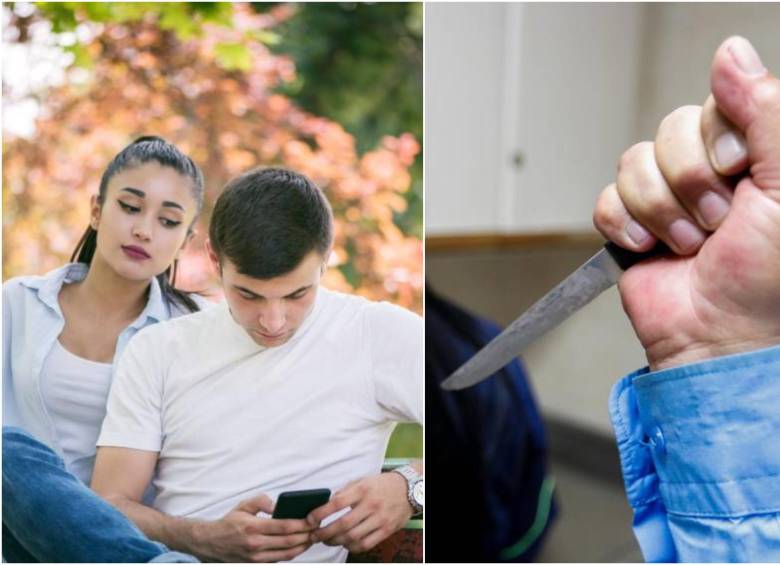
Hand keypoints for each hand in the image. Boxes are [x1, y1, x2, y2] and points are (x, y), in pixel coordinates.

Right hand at [191, 493, 315, 561]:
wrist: (211, 542)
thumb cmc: (230, 521)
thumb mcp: (243, 505)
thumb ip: (261, 501)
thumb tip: (277, 505)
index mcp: (253, 527)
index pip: (284, 526)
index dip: (302, 524)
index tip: (313, 519)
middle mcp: (255, 544)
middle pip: (289, 542)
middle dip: (307, 535)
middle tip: (318, 528)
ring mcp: (256, 557)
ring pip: (286, 554)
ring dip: (302, 547)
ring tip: (312, 538)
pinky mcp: (256, 564)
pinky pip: (278, 560)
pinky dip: (292, 554)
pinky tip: (299, 545)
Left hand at [306, 473, 411, 553]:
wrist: (407, 489)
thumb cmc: (380, 485)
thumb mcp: (362, 481)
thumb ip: (345, 492)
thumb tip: (326, 504)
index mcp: (362, 490)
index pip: (337, 503)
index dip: (320, 513)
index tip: (310, 520)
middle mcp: (371, 505)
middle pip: (343, 524)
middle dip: (325, 533)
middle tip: (314, 536)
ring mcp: (380, 519)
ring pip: (353, 537)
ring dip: (336, 542)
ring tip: (328, 540)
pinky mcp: (386, 530)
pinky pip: (365, 544)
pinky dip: (352, 547)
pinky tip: (345, 543)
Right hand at [593, 36, 779, 369]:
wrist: (721, 338)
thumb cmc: (769, 280)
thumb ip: (767, 113)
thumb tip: (731, 54)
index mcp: (751, 155)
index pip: (719, 103)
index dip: (721, 136)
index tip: (741, 170)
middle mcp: (707, 170)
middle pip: (671, 128)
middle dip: (691, 182)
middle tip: (719, 221)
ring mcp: (666, 197)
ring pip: (634, 162)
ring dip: (662, 211)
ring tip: (690, 244)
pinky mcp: (629, 223)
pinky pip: (606, 198)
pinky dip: (626, 227)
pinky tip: (651, 248)